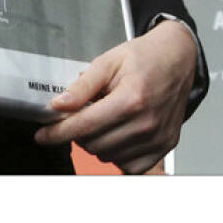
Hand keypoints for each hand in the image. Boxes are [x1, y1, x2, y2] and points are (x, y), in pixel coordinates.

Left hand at [33, 19, 198, 173]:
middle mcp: (146, 122)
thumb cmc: (145, 57)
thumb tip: (59, 105)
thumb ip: (83, 85)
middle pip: (93, 144)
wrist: (178, 58)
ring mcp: (157, 137)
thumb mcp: (109, 61)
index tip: (43, 135)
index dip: (57, 132)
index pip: (84, 126)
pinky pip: (129, 166)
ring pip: (108, 156)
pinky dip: (118, 153)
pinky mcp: (164, 146)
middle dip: (79, 132)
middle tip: (83, 114)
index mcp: (131, 98)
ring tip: (106, 117)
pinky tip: (119, 133)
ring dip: (98, 142)